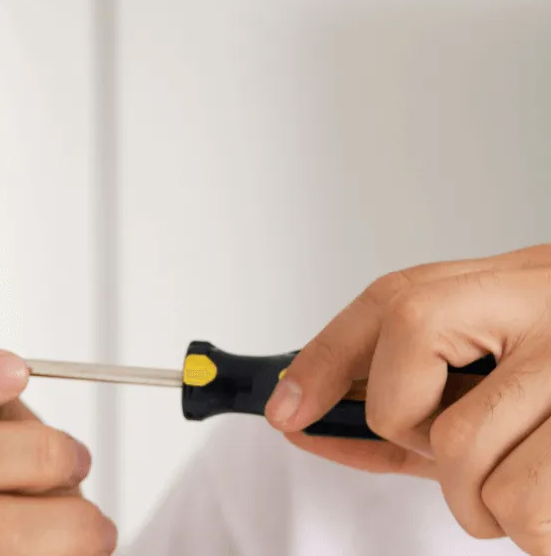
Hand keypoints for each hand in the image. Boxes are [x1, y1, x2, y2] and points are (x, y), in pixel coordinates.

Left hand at [264, 244, 550, 553]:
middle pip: (420, 415)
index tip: (287, 411)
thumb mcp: (494, 352)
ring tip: (534, 470)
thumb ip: (408, 385)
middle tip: (479, 445)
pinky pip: (534, 520)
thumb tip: (309, 417)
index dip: (324, 361)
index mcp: (508, 282)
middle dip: (433, 458)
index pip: (393, 306)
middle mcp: (550, 312)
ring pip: (478, 483)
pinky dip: (538, 531)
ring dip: (491, 506)